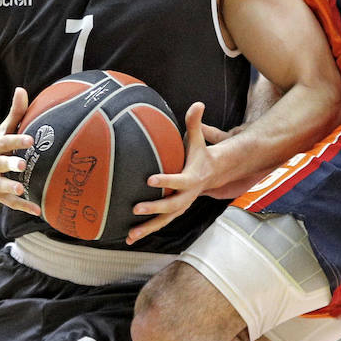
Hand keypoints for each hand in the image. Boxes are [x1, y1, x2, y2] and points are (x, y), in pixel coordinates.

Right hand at [0, 87, 40, 216]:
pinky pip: (8, 203)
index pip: (3, 142)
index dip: (16, 141)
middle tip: (22, 165)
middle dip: (8, 165)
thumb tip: (22, 89)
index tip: (31, 140)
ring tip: (22, 190)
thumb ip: (14, 114)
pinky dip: (22, 206)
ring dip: (10, 188)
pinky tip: (37, 209)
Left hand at [126, 101, 215, 243]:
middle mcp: (187, 195)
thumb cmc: (199, 155)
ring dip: (147, 228)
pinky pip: (160, 224)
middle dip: (154, 208)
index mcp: (192, 178)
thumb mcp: (197, 139)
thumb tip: (198, 103)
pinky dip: (146, 231)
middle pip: (171, 205)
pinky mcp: (174, 212)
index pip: (179, 180)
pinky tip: (128, 238)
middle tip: (136, 209)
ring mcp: (181, 206)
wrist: (211, 175)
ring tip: (130, 235)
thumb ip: (194, 123)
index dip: (166, 180)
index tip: (150, 179)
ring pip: (164, 220)